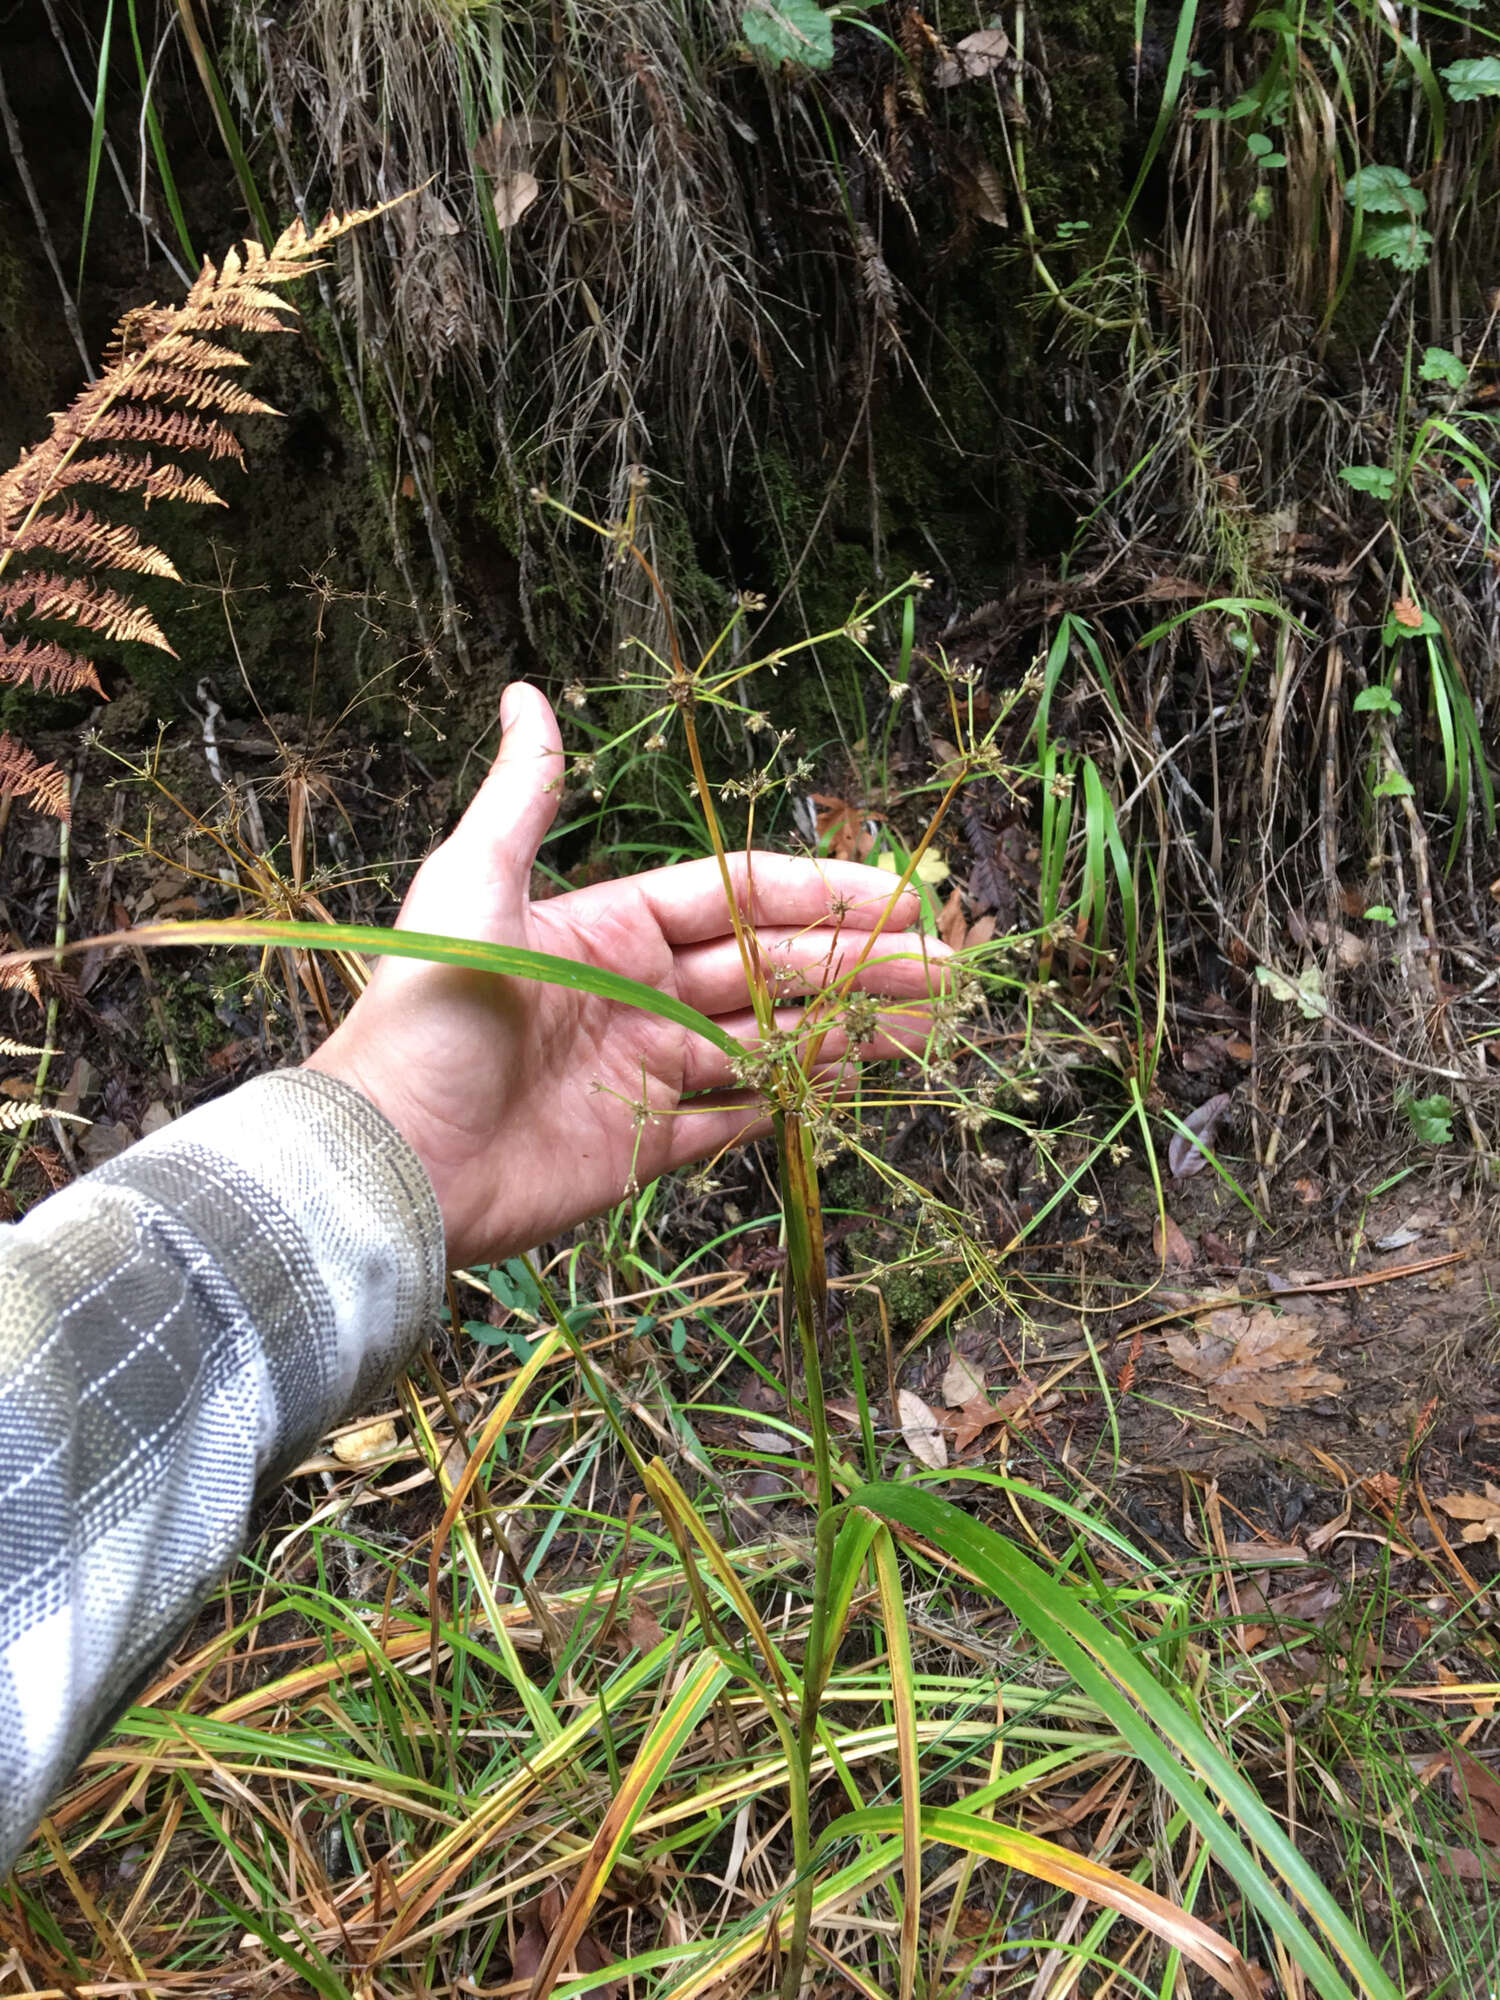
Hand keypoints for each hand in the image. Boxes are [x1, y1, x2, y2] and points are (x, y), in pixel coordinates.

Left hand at [306, 684, 948, 1267]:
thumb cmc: (425, 1015)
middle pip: (773, 968)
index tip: (901, 892)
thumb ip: (522, 795)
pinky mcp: (643, 1146)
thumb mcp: (471, 884)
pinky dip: (796, 1098)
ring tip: (933, 1022)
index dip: (823, 891)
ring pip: (770, 1040)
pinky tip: (858, 1079)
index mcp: (608, 927)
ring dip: (849, 1027)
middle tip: (949, 963)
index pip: (740, 897)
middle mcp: (636, 993)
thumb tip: (528, 692)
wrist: (388, 1158)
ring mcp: (644, 1072)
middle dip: (861, 962)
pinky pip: (736, 1115)